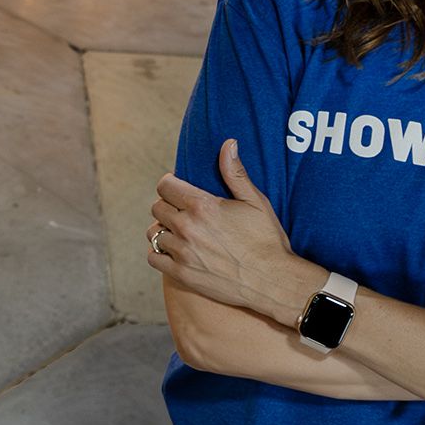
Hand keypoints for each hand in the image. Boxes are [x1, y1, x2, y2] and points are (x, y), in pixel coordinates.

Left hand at [149, 140, 308, 322]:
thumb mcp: (255, 202)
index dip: (170, 184)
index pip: (165, 186)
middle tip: (183, 211)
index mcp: (202, 206)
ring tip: (178, 231)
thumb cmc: (266, 239)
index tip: (178, 188)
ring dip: (163, 229)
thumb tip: (228, 143)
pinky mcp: (181, 274)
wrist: (271, 281)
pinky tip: (174, 251)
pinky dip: (159, 252)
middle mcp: (187, 228)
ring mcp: (182, 252)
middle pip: (157, 207)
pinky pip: (153, 257)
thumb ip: (235, 173)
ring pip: (153, 232)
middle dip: (168, 205)